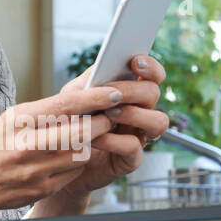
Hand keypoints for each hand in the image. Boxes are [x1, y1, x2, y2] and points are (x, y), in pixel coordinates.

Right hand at [0, 83, 121, 214]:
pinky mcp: (44, 188)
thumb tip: (84, 93)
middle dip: (103, 121)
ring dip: (92, 142)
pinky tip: (69, 156)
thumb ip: (45, 109)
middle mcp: (28, 145)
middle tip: (110, 115)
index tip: (114, 92)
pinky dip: (78, 161)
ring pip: (83, 152)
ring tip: (88, 134)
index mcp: (20, 121)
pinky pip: (74, 171)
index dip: (95, 98)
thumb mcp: (11, 118)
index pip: (67, 105)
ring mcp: (37, 170)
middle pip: (82, 131)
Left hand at [52, 54, 167, 202]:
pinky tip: (94, 137)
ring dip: (133, 114)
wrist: (62, 158)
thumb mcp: (73, 97)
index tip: (136, 62)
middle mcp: (140, 112)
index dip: (151, 67)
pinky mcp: (131, 159)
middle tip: (112, 93)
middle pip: (154, 93)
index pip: (153, 75)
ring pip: (158, 121)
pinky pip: (133, 147)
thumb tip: (102, 69)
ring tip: (107, 114)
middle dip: (132, 91)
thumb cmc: (71, 123)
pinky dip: (113, 140)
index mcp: (130, 93)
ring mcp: (139, 135)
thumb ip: (88, 82)